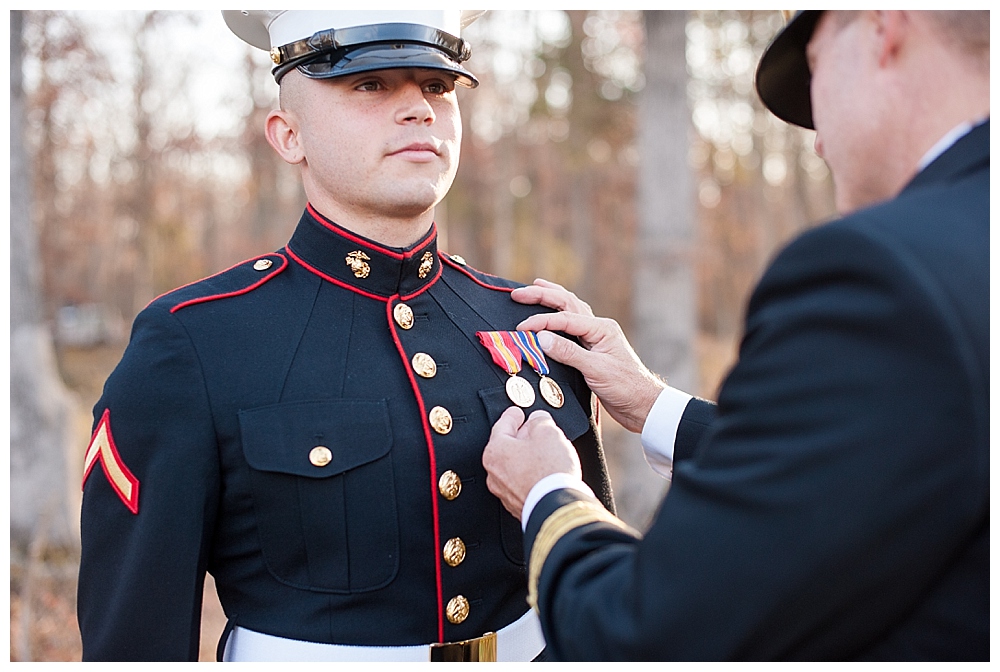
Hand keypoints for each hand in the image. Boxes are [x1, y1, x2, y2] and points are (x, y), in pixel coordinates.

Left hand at [483, 406, 581, 519]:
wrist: (557, 507)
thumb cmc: (549, 472)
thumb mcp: (548, 433)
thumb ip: (540, 421)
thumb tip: (538, 420)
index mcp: (495, 451)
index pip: (502, 425)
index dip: (512, 416)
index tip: (517, 413)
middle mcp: (494, 473)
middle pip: (506, 447)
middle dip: (521, 437)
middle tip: (534, 430)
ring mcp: (504, 492)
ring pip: (513, 467)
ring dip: (526, 458)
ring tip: (545, 453)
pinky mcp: (517, 505)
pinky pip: (521, 483)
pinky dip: (530, 475)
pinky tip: (544, 472)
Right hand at [511, 279, 666, 432]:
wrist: (642, 405)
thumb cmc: (626, 387)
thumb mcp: (596, 370)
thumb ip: (568, 352)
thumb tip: (541, 338)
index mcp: (601, 328)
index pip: (564, 318)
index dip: (540, 321)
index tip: (521, 328)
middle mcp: (598, 328)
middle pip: (567, 303)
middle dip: (542, 295)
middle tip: (519, 293)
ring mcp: (596, 338)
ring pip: (571, 310)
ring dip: (552, 298)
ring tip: (536, 288)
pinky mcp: (592, 351)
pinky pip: (571, 327)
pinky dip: (558, 317)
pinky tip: (551, 315)